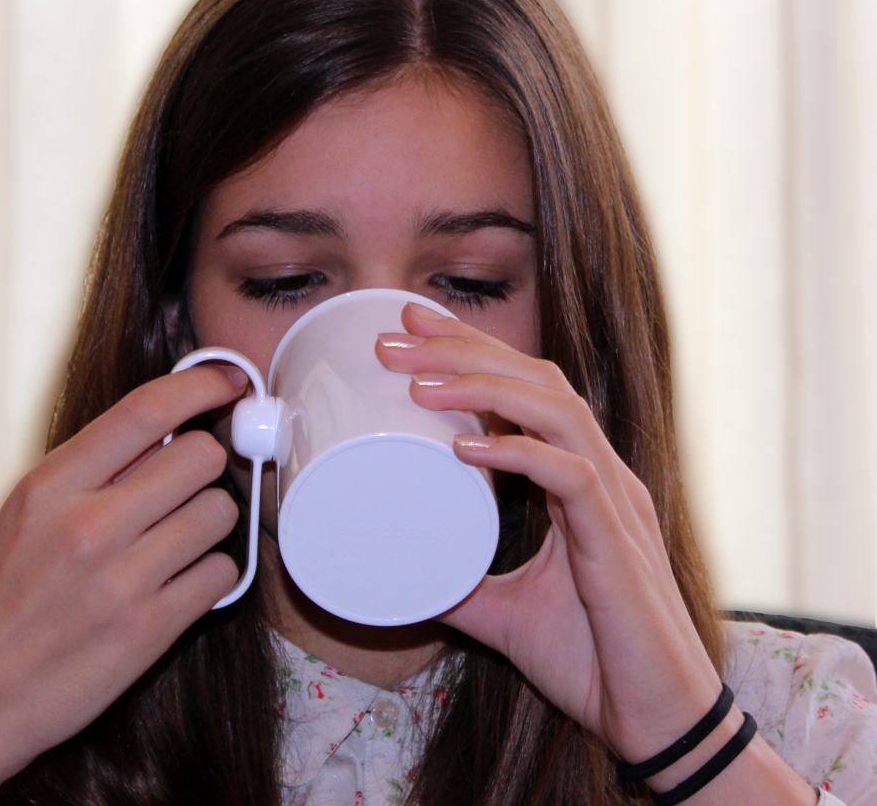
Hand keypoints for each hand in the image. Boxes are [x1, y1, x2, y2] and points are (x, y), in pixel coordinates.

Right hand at [0, 364, 246, 805]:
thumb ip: (97, 466)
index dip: (202, 384)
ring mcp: (122, 581)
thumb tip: (172, 425)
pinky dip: (212, 574)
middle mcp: (88, 527)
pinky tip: (179, 582)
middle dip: (203, 465)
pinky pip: (223, 573)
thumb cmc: (5, 596)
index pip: (146, 409)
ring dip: (209, 522)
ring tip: (174, 540)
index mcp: (51, 486)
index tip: (229, 381)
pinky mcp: (150, 630)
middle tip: (184, 486)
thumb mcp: (30, 512)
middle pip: (201, 455)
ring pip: (221, 511)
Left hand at [376, 303, 723, 761]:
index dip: (473, 352)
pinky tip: (466, 448)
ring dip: (482, 386)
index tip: (412, 331)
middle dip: (465, 350)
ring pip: (554, 410)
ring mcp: (614, 500)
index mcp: (578, 479)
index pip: (526, 391)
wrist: (656, 722)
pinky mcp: (617, 540)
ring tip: (416, 380)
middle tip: (397, 335)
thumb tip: (404, 574)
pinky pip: (571, 476)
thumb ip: (459, 585)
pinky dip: (517, 453)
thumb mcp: (504, 614)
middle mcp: (600, 473)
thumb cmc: (593, 660)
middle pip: (535, 381)